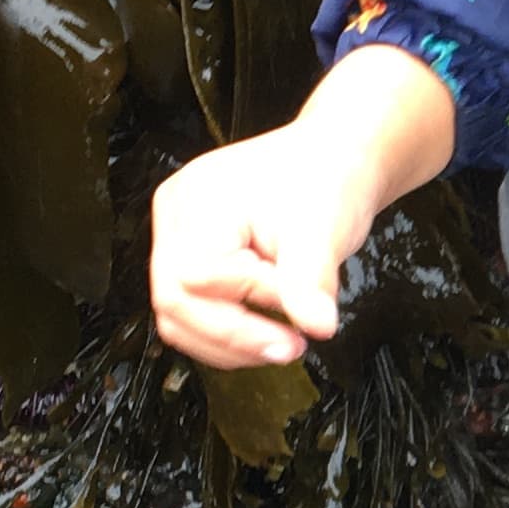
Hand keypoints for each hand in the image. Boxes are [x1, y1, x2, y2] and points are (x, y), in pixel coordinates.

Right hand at [150, 126, 371, 368]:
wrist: (333, 162)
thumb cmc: (323, 178)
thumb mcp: (321, 229)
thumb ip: (310, 281)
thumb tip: (317, 326)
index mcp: (196, 201)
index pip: (198, 278)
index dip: (247, 300)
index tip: (300, 305)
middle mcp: (175, 218)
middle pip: (175, 303)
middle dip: (236, 336)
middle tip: (291, 345)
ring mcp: (177, 239)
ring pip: (178, 319)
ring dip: (231, 344)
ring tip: (284, 342)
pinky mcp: (192, 258)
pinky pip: (193, 314)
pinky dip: (229, 335)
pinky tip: (267, 333)